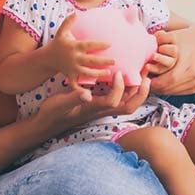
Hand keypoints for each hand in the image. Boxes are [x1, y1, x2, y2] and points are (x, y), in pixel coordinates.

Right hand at [35, 72, 150, 131]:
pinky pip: (119, 99)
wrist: (48, 122)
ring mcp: (102, 109)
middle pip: (128, 106)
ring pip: (126, 103)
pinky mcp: (99, 105)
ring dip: (137, 91)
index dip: (119, 88)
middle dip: (140, 93)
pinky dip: (127, 89)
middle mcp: (101, 110)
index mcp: (93, 109)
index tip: (117, 72)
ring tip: (142, 74)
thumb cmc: (53, 112)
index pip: (114, 102)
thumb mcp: (60, 103)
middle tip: (146, 75)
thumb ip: (73, 98)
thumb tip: (87, 94)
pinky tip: (125, 77)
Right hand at [46, 12, 113, 88]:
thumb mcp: (61, 32)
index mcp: (73, 46)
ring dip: (97, 74)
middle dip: (103, 61)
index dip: (99, 44)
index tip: (110, 44)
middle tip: (114, 61)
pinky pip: (76, 84)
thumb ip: (68, 22)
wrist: (47, 58)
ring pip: (86, 72)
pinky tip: (92, 92)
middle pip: (90, 60)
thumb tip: (76, 12)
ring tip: (108, 73)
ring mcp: (72, 68)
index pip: (88, 45)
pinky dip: (82, 89)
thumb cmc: (57, 44)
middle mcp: (73, 58)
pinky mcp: (70, 76)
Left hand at [149, 24, 194, 95]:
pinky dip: (166, 88)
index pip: (169, 80)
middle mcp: (193, 77)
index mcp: (189, 65)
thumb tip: (149, 40)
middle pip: (168, 88)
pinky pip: (176, 92)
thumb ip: (160, 38)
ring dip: (158, 88)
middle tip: (142, 79)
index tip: (143, 76)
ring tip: (149, 80)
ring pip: (171, 92)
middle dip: (153, 85)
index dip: (154, 81)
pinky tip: (159, 81)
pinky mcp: (194, 88)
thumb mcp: (173, 34)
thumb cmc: (186, 38)